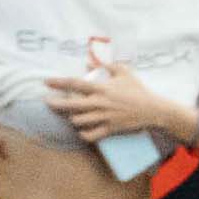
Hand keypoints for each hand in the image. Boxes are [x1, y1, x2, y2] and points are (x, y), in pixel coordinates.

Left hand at [45, 68, 176, 143]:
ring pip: (78, 120)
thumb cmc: (138, 90)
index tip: (46, 82)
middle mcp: (100, 103)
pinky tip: (81, 130)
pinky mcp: (109, 129)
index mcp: (102, 88)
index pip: (75, 84)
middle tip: (48, 102)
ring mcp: (104, 117)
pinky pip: (90, 135)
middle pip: (71, 105)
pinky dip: (83, 134)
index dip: (58, 82)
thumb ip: (106, 65)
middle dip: (56, 104)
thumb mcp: (124, 72)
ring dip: (71, 118)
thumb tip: (89, 62)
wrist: (152, 110)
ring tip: (69, 115)